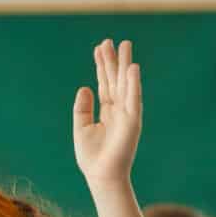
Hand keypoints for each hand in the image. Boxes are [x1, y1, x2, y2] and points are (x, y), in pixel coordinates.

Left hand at [72, 38, 142, 185]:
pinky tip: (132, 69)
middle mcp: (118, 109)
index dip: (102, 65)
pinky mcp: (133, 122)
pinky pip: (134, 99)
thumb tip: (85, 86)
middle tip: (112, 40)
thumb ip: (83, 108)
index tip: (100, 47)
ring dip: (126, 65)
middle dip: (114, 60)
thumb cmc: (92, 157)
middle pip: (116, 79)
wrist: (101, 176)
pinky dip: (134, 84)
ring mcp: (127, 114)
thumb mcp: (81, 128)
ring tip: (125, 45)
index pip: (105, 82)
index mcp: (107, 110)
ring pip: (126, 84)